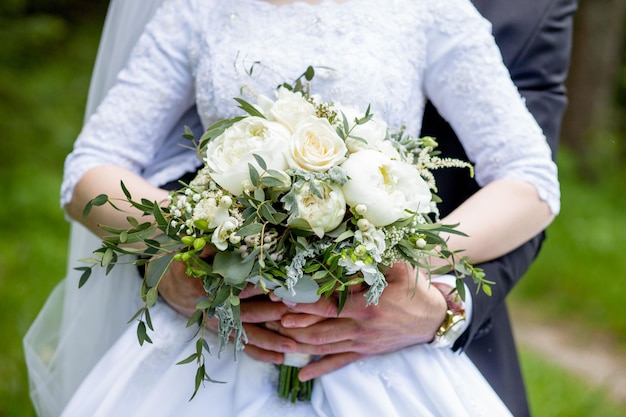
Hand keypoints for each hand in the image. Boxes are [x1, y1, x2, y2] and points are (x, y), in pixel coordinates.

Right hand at [158, 250, 297, 363]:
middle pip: (243, 314)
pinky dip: (259, 352)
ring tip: (291, 346)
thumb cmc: (183, 262)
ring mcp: (218, 323)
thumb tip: (225, 243)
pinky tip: (278, 358)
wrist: (166, 280)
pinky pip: (240, 345)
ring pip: (245, 334)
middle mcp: (213, 309)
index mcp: (206, 288)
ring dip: (269, 341)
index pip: (232, 289)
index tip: (273, 289)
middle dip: (268, 314)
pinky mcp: (221, 330)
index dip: (252, 289)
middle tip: (292, 314)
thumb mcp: (192, 252)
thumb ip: (210, 249)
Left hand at [265, 263, 447, 380]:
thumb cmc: (414, 288)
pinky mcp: (365, 353)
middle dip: (292, 324)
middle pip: (318, 329)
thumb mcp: (397, 268)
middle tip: (268, 317)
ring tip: (276, 337)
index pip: (326, 305)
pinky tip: (302, 375)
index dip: (301, 302)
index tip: (281, 296)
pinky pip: (339, 363)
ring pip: (323, 347)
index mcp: (367, 307)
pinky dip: (319, 370)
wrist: (434, 318)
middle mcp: (361, 329)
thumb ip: (370, 262)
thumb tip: (343, 253)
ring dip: (298, 343)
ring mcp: (362, 344)